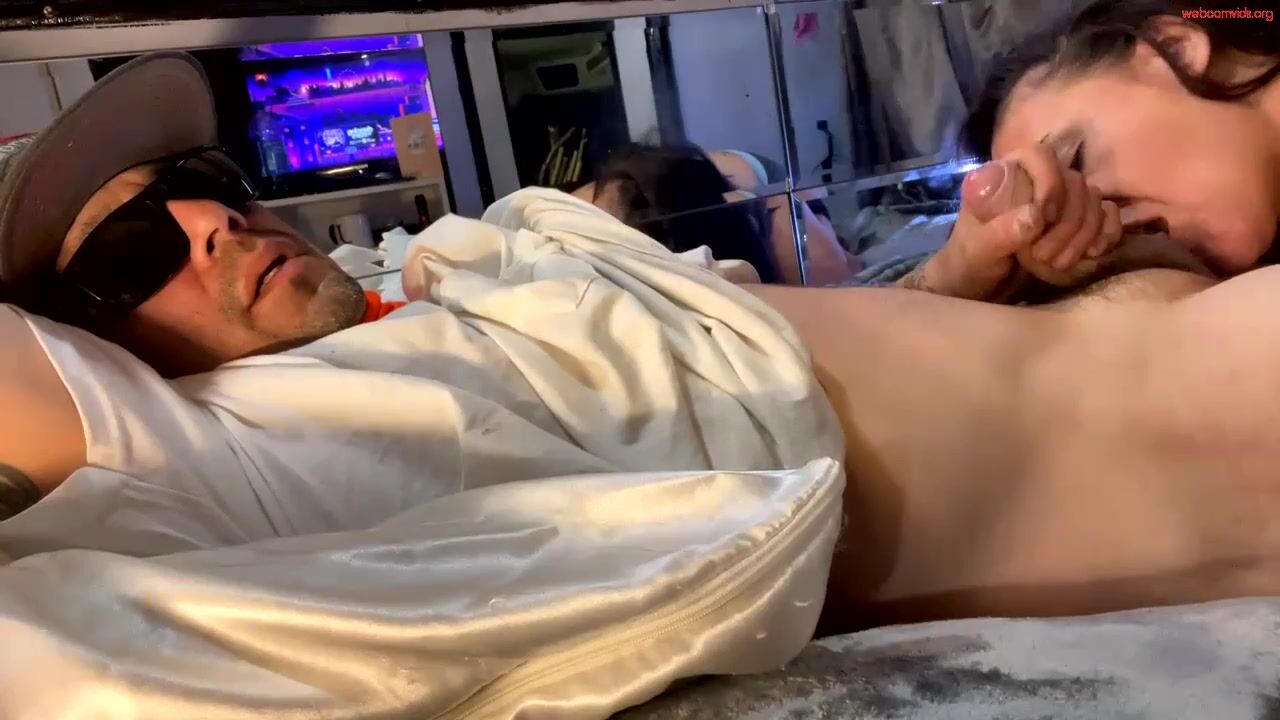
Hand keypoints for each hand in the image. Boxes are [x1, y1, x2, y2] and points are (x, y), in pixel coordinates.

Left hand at [904, 145, 1122, 300]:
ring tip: (1058, 264)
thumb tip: (1036, 216)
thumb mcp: (977, 251)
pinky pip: (1107, 214)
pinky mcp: (1081, 221)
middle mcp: (1038, 181)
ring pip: (1093, 199)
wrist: (982, 286)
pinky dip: (1106, 232)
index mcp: (1008, 175)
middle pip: (1073, 182)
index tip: (1044, 217)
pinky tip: (1093, 253)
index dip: (1050, 181)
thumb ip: (1000, 233)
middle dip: (1066, 223)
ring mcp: (1063, 200)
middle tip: (1043, 257)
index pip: (1040, 155)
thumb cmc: (971, 262)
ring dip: (1084, 233)